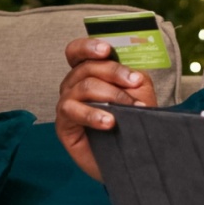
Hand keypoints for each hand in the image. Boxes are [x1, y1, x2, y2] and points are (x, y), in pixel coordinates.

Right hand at [56, 37, 156, 180]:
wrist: (132, 157)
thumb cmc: (133, 123)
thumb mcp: (140, 94)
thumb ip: (134, 77)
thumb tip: (132, 72)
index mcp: (88, 74)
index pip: (77, 52)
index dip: (88, 47)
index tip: (107, 50)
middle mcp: (73, 86)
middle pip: (86, 68)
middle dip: (114, 72)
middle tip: (135, 82)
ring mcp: (67, 105)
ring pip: (83, 87)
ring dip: (110, 94)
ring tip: (129, 108)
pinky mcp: (63, 125)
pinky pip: (71, 110)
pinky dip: (92, 114)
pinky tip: (109, 121)